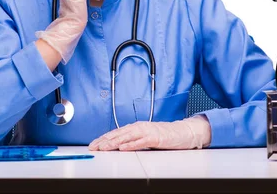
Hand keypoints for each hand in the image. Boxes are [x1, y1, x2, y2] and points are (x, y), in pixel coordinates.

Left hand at [88, 116, 211, 150]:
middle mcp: (139, 127)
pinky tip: (123, 148)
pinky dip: (131, 144)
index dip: (103, 138)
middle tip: (93, 147)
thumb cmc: (164, 136)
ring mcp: (147, 131)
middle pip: (118, 134)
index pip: (116, 133)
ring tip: (104, 147)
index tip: (93, 144)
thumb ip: (133, 140)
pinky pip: (141, 141)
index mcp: (135, 127)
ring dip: (114, 142)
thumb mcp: (145, 137)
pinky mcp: (155, 137)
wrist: (182, 132)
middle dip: (104, 141)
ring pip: (127, 137)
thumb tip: (118, 146)